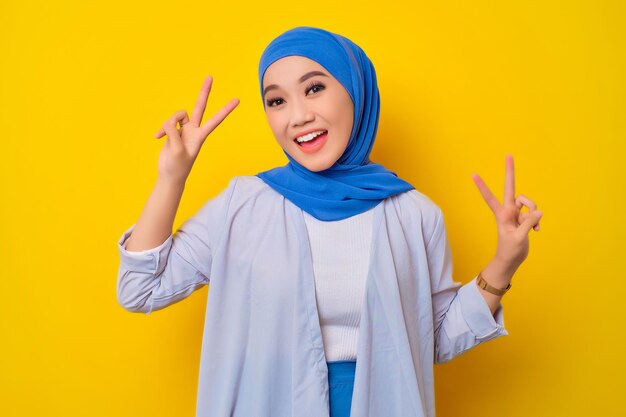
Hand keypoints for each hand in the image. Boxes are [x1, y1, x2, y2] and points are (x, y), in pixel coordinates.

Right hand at [154, 75, 239, 183]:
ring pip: (177, 116)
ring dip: (169, 124)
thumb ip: (173, 133)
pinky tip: (157, 137)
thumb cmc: (177, 167)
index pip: (216, 120)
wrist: (169, 176)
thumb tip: (169, 121)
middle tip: (210, 77)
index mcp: (200, 136)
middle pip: (200, 107)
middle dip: (204, 92)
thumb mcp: (176, 151)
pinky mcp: (173, 131)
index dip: (225, 110)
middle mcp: (194, 130)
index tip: (237, 100)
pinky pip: (167, 123)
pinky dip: (161, 129)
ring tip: (164, 136)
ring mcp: (183, 130)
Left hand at [472, 155, 542, 269]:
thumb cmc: (510, 250)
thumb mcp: (519, 237)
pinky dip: (537, 221)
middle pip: (510, 187)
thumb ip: (529, 223)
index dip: (482, 186)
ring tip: (533, 227)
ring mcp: (516, 213)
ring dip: (534, 212)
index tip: (473, 174)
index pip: (489, 197)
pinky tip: (537, 231)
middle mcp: (508, 210)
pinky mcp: (524, 218)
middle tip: (508, 155)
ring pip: (529, 203)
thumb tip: (538, 210)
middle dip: (510, 172)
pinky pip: (535, 213)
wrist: (511, 260)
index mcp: (501, 214)